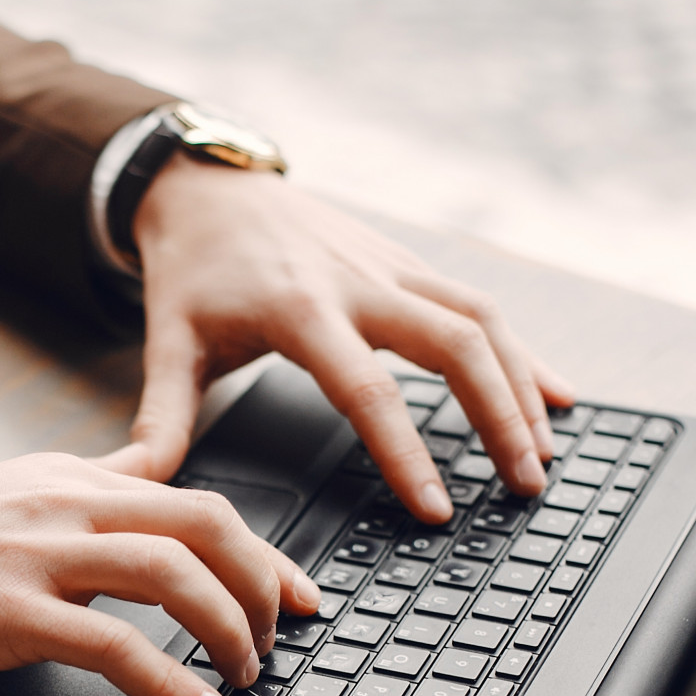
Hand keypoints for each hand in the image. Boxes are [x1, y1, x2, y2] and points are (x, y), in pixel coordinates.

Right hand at [0, 454, 320, 695]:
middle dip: (263, 586)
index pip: (193, 498)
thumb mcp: (7, 499)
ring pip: (174, 573)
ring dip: (230, 631)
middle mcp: (62, 504)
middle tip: (279, 641)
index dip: (264, 552)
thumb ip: (80, 494)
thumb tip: (146, 481)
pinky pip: (115, 644)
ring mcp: (35, 556)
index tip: (301, 595)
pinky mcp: (6, 612)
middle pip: (206, 523)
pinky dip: (170, 682)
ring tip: (244, 677)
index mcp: (67, 479)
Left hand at [94, 159, 574, 522]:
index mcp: (298, 309)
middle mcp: (358, 282)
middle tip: (523, 485)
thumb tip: (136, 483)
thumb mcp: (168, 343)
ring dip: (523, 386)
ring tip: (546, 453)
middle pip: (454, 346)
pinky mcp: (408, 263)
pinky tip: (559, 393)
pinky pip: (481, 306)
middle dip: (497, 417)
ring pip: (482, 321)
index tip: (436, 507)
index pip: (366, 390)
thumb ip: (161, 420)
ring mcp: (392, 267)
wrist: (209, 188)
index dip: (406, 452)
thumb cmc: (191, 272)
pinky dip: (523, 352)